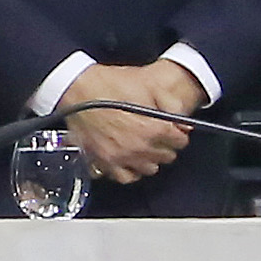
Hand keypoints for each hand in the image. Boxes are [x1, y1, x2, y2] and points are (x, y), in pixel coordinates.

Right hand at [66, 58, 200, 183]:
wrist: (76, 89)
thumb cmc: (107, 84)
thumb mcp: (146, 84)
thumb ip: (170, 104)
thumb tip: (184, 122)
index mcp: (152, 129)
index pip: (180, 141)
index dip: (178, 132)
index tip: (174, 129)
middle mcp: (138, 147)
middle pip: (167, 156)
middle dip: (166, 144)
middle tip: (159, 134)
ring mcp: (119, 157)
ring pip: (149, 169)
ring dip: (150, 158)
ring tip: (145, 145)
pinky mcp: (103, 161)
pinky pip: (125, 177)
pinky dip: (130, 170)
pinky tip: (130, 159)